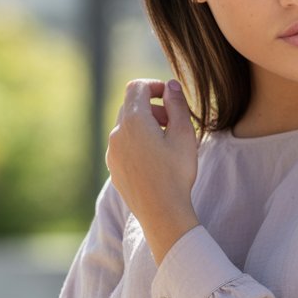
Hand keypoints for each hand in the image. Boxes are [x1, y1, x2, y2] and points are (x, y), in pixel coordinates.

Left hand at [106, 79, 198, 262]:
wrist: (162, 212)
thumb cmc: (176, 172)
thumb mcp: (184, 134)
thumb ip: (177, 104)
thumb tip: (171, 85)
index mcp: (133, 120)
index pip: (137, 87)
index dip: (154, 86)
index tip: (170, 97)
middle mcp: (117, 133)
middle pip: (131, 106)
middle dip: (152, 108)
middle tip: (173, 122)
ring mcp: (112, 152)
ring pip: (126, 127)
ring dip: (145, 126)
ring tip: (165, 143)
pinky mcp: (114, 168)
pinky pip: (123, 146)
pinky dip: (137, 143)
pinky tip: (155, 160)